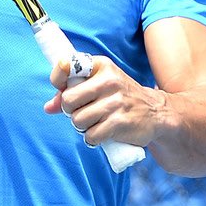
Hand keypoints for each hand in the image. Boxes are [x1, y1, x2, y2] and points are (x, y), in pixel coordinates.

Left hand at [43, 55, 157, 147]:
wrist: (156, 112)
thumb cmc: (120, 97)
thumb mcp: (100, 85)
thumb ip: (72, 92)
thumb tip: (48, 107)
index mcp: (101, 65)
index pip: (66, 66)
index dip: (58, 80)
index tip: (62, 88)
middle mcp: (108, 80)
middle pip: (68, 100)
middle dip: (70, 110)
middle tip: (82, 112)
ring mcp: (115, 102)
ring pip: (78, 120)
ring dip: (82, 126)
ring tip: (95, 122)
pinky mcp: (120, 122)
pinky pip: (91, 135)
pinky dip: (92, 139)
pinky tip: (102, 133)